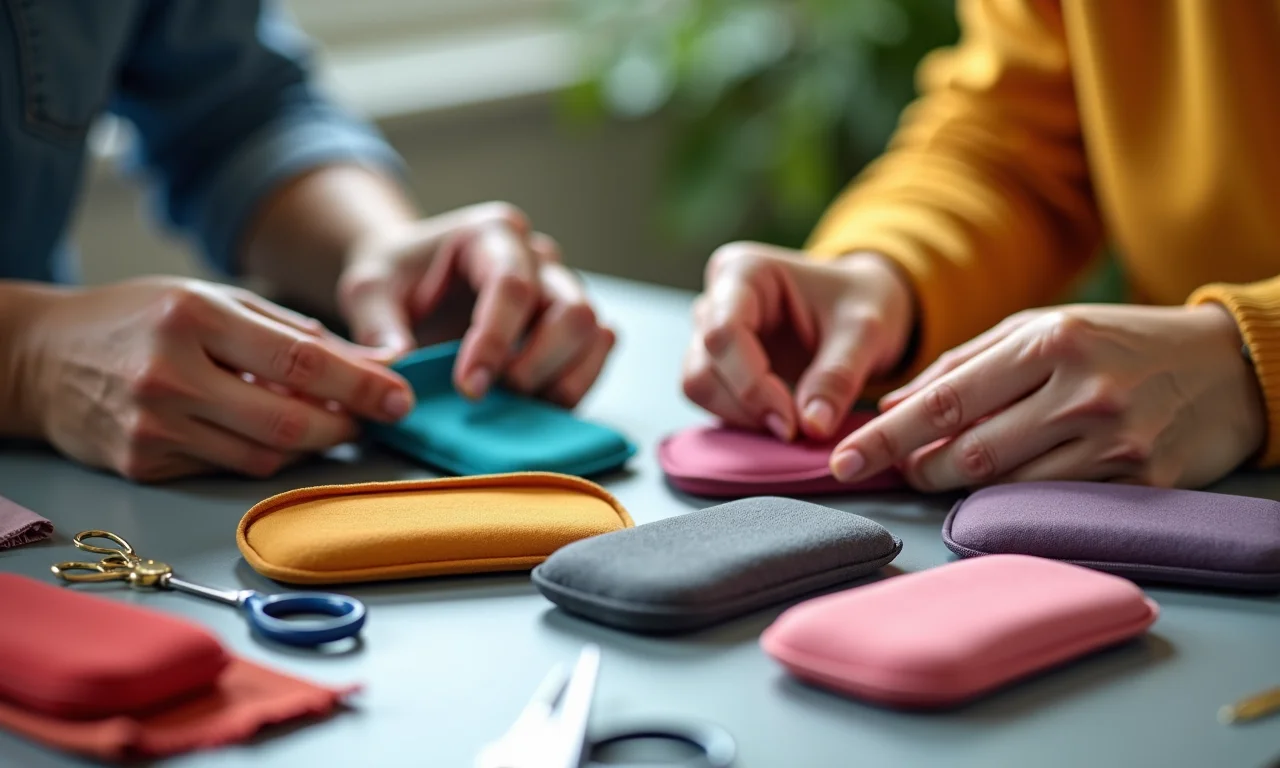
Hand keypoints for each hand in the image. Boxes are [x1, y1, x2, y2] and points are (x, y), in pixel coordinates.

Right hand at [17, 277, 414, 481]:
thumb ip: (292, 332)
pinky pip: (227, 468)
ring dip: (306, 445)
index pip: (300, 361)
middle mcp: (170, 374)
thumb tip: (372, 363)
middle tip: (370, 419)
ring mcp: (153, 425)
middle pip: (286, 422)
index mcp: (194, 315)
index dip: (361, 385)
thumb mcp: (213, 299)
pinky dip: (259, 455)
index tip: (401, 397)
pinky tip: (258, 430)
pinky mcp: (142, 464)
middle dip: (343, 426)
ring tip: (322, 422)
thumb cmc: (140, 318)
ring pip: (262, 456)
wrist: (40, 357)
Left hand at [337, 202, 614, 407]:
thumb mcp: (368, 290)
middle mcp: (538, 256)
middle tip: (492, 395)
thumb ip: (378, 325)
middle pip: (572, 310)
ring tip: (515, 404)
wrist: (412, 279)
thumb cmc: (395, 277)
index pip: (513, 286)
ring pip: (594, 333)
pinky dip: (576, 383)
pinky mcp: (571, 323)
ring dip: (562, 379)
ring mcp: (561, 288)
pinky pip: (599, 349)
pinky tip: (534, 404)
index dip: (495, 341)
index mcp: (492, 234)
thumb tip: (398, 367)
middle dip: (537, 364)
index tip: (467, 388)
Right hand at [681, 244, 913, 441]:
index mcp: (744, 271)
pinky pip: (711, 398)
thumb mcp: (865, 331)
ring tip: (790, 425)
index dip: (751, 385)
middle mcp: (716, 299)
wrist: (861, 306)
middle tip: (794, 430)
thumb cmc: (862, 302)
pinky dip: (742, 418)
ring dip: (740, 416)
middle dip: (746, 405)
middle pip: (703, 365)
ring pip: (698, 385)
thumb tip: (812, 427)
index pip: (723, 333)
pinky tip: (781, 419)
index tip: (790, 423)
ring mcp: (710, 331)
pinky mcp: (717, 362)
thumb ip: (838, 376)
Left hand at [830, 304, 1265, 489]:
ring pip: (1004, 486)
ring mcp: (1113, 442)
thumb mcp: (1039, 328)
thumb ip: (962, 364)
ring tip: (941, 473)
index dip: (885, 438)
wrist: (1229, 367)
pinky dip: (1008, 501)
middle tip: (897, 467)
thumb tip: (890, 405)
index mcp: (1049, 342)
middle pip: (967, 454)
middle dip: (916, 468)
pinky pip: (1050, 504)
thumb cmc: (1114, 341)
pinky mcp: (1139, 482)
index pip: (945, 402)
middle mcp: (1080, 392)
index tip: (841, 461)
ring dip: (956, 489)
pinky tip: (996, 488)